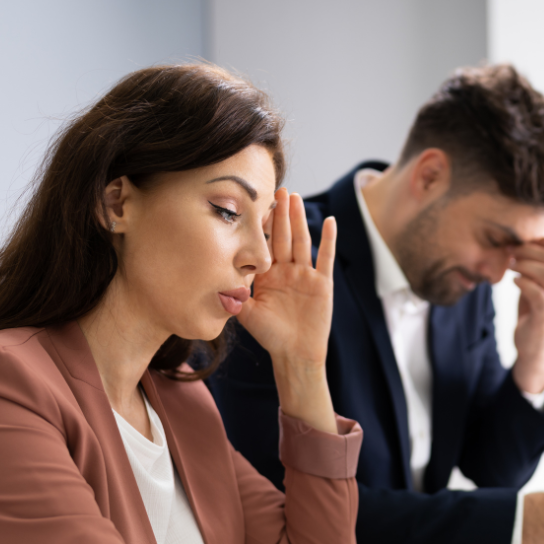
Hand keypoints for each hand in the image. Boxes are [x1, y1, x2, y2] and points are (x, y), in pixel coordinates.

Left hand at [237, 188, 338, 431]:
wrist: (295, 355)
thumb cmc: (271, 336)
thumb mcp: (246, 314)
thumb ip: (234, 296)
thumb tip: (215, 281)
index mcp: (268, 275)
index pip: (264, 244)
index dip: (262, 225)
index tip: (256, 202)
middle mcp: (287, 271)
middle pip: (283, 237)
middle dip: (280, 214)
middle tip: (278, 189)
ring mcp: (305, 275)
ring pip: (302, 241)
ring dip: (299, 220)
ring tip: (295, 197)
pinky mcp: (322, 283)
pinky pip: (325, 258)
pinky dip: (328, 239)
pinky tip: (329, 221)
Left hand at [512, 237, 543, 393]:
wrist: (534, 344)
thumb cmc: (534, 310)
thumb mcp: (538, 284)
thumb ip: (536, 265)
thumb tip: (521, 242)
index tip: (524, 242)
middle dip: (528, 250)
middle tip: (511, 251)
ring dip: (524, 264)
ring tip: (510, 265)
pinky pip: (536, 291)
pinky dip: (522, 282)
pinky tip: (513, 281)